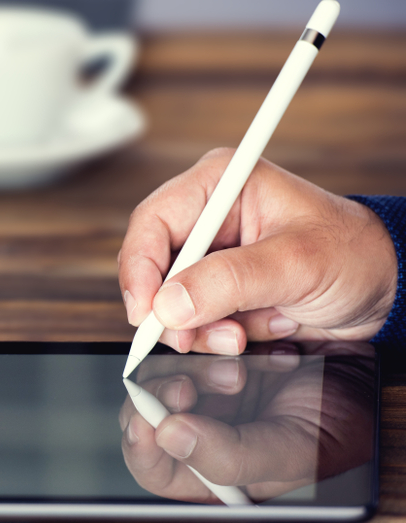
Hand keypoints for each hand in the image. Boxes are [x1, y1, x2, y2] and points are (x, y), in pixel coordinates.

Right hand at [118, 148, 396, 354]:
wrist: (385, 292)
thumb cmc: (354, 256)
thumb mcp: (296, 264)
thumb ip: (230, 281)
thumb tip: (169, 305)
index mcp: (220, 185)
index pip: (153, 222)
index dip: (141, 269)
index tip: (147, 311)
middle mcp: (207, 217)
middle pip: (152, 265)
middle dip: (171, 308)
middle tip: (189, 337)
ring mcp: (210, 256)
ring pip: (168, 299)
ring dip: (199, 327)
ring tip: (240, 335)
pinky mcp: (217, 289)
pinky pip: (191, 319)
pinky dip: (215, 335)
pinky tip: (252, 330)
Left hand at [119, 343, 375, 502]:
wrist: (368, 357)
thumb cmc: (343, 417)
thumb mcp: (296, 451)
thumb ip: (230, 458)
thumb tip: (168, 435)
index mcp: (215, 469)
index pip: (153, 468)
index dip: (141, 446)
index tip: (148, 418)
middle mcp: (204, 428)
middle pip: (148, 412)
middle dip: (171, 393)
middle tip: (196, 381)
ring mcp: (206, 388)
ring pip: (164, 370)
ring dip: (195, 360)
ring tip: (241, 359)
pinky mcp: (212, 350)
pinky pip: (186, 338)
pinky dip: (210, 334)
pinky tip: (247, 338)